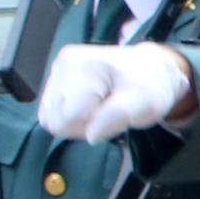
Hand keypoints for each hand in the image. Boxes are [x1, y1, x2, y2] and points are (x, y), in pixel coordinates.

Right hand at [35, 42, 194, 143]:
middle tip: (107, 113)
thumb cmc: (147, 86)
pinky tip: (91, 105)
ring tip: (101, 107)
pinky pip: (52, 111)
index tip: (111, 115)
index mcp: (81, 66)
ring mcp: (57, 69)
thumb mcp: (144, 103)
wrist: (148, 67)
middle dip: (82, 124)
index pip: (67, 118)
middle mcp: (63, 63)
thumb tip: (91, 135)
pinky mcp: (56, 77)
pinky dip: (70, 115)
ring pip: (51, 117)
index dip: (89, 126)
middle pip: (55, 120)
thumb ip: (117, 116)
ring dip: (76, 121)